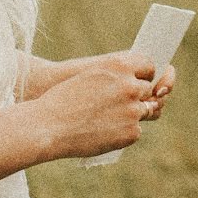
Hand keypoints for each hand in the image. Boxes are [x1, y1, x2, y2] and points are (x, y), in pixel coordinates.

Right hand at [32, 52, 164, 159]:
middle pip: (149, 90)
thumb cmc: (64, 99)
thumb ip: (117, 77)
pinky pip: (135, 131)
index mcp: (120, 66)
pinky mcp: (132, 132)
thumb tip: (141, 86)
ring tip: (108, 118)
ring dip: (132, 114)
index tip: (139, 80)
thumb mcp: (92, 76)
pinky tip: (103, 132)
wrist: (47, 126)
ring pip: (146, 111)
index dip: (145, 74)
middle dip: (138, 96)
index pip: (149, 65)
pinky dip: (123, 132)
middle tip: (119, 104)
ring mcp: (134, 110)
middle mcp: (131, 87)